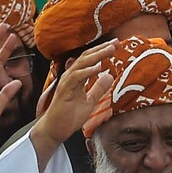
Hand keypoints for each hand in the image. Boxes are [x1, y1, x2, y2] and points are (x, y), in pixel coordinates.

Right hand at [31, 39, 117, 172]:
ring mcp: (67, 82)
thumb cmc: (69, 116)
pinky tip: (98, 67)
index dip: (102, 51)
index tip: (115, 45)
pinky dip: (87, 71)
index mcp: (77, 77)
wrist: (56, 129)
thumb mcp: (90, 101)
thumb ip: (98, 88)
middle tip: (115, 42)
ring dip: (97, 55)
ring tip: (110, 50)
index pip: (90, 60)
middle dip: (101, 49)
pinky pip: (76, 77)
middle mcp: (71, 76)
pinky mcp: (65, 90)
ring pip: (82, 63)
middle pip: (87, 57)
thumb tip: (110, 76)